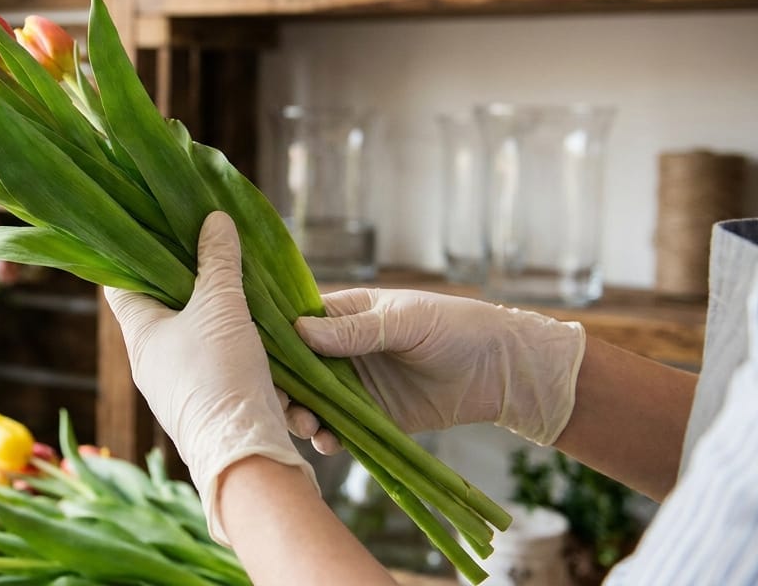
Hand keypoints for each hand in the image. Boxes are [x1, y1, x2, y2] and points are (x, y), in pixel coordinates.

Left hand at [103, 212, 314, 542]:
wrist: (245, 454)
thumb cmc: (218, 377)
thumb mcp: (221, 307)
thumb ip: (218, 261)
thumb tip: (215, 219)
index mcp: (140, 334)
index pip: (120, 282)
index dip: (134, 252)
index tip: (156, 226)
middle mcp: (151, 360)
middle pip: (162, 305)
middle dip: (187, 276)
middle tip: (210, 242)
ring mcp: (179, 383)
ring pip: (195, 333)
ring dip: (218, 309)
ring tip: (240, 277)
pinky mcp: (210, 401)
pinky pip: (219, 359)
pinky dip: (236, 339)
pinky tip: (259, 322)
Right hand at [287, 288, 585, 451]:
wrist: (503, 369)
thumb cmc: (456, 327)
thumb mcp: (404, 321)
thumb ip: (355, 330)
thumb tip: (301, 331)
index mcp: (345, 315)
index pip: (295, 325)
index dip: (274, 343)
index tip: (254, 361)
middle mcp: (344, 350)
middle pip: (297, 370)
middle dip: (283, 387)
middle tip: (280, 404)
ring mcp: (357, 385)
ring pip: (314, 402)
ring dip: (302, 415)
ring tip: (306, 426)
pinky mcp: (374, 416)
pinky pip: (341, 428)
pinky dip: (328, 436)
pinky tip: (328, 441)